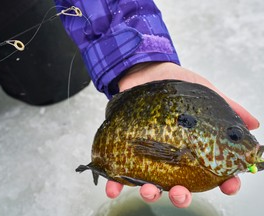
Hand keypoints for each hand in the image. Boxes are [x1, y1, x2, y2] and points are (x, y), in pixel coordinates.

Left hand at [105, 62, 258, 207]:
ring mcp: (148, 156)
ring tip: (150, 190)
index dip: (224, 181)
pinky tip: (113, 188)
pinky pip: (120, 172)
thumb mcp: (204, 93)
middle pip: (180, 185)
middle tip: (181, 192)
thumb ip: (228, 108)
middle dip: (182, 195)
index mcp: (192, 147)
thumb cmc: (176, 85)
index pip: (212, 171)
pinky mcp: (127, 150)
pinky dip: (115, 184)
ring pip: (152, 184)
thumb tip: (254, 123)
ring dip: (152, 194)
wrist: (144, 72)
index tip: (228, 185)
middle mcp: (171, 157)